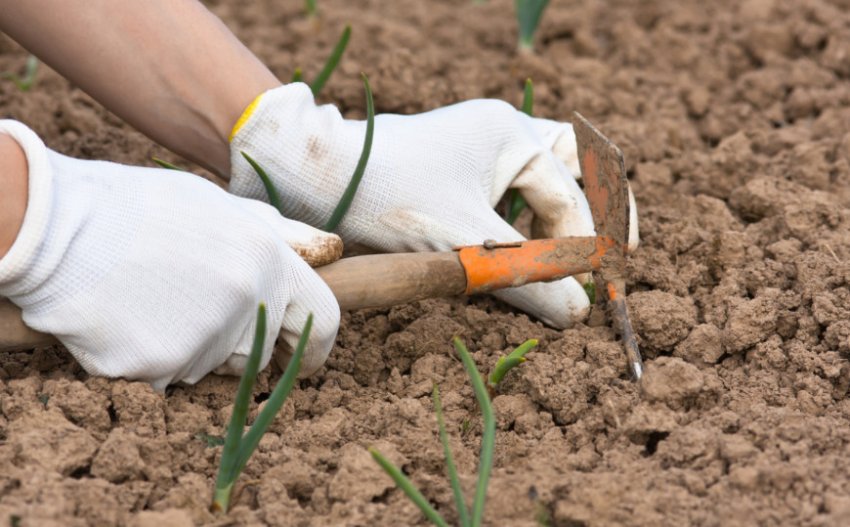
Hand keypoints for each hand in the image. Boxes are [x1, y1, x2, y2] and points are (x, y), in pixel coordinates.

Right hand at [0, 120, 339, 389]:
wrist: (58, 225)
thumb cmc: (142, 208)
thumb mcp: (221, 206)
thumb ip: (281, 236)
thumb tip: (330, 251)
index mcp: (270, 262)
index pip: (324, 320)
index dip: (319, 345)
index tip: (307, 356)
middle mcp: (247, 305)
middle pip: (262, 353)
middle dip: (240, 343)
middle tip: (193, 309)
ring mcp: (203, 340)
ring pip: (213, 367)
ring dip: (193, 348)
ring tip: (152, 301)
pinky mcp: (158, 369)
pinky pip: (167, 379)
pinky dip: (150, 360)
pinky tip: (125, 320)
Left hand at [229, 84, 637, 328]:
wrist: (317, 180)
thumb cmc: (390, 199)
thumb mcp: (466, 244)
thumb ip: (527, 278)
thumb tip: (579, 313)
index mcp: (511, 135)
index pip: (569, 195)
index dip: (587, 246)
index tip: (595, 289)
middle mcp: (499, 133)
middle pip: (573, 166)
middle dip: (597, 211)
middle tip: (619, 254)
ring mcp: (475, 150)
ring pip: (540, 179)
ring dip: (561, 216)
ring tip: (582, 255)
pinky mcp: (453, 172)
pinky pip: (506, 193)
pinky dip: (525, 222)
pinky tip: (525, 252)